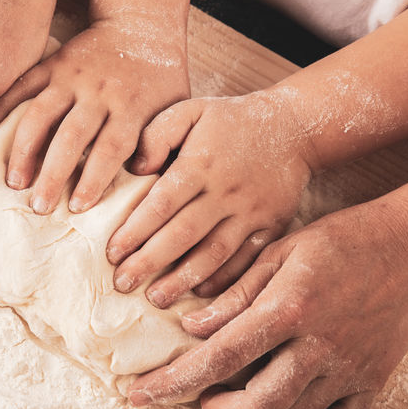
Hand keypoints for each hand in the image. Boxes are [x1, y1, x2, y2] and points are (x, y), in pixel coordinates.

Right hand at [0, 13, 189, 214]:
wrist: (142, 25)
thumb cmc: (160, 77)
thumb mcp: (176, 108)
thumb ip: (164, 144)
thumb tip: (143, 177)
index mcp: (131, 107)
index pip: (110, 149)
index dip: (93, 179)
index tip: (77, 207)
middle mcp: (99, 93)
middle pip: (72, 138)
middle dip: (53, 174)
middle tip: (38, 207)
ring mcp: (72, 78)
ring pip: (42, 115)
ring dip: (25, 150)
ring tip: (13, 182)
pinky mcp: (54, 64)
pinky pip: (23, 84)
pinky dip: (1, 104)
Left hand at [106, 90, 316, 306]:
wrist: (295, 126)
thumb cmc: (230, 121)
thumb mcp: (190, 110)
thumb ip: (157, 134)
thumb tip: (134, 168)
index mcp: (201, 163)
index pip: (161, 204)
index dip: (135, 231)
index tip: (112, 253)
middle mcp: (226, 191)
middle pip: (183, 234)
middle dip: (149, 262)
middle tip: (122, 284)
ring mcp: (251, 212)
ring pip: (214, 253)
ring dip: (182, 279)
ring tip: (155, 298)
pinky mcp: (272, 226)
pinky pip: (247, 259)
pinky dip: (223, 279)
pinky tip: (198, 293)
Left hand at [127, 198, 407, 408]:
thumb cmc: (339, 241)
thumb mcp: (278, 252)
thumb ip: (234, 294)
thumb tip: (191, 327)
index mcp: (288, 309)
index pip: (218, 357)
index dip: (172, 381)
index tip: (140, 395)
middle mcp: (319, 345)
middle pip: (258, 406)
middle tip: (202, 401)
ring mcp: (350, 368)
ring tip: (239, 397)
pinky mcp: (373, 380)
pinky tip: (287, 407)